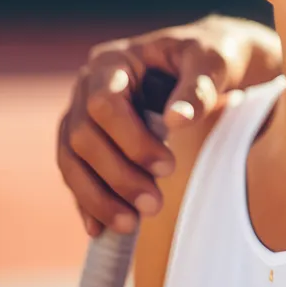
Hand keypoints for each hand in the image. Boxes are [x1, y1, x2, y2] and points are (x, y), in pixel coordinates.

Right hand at [56, 15, 280, 236]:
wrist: (211, 65)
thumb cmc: (212, 56)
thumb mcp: (214, 61)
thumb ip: (198, 86)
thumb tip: (176, 120)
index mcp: (114, 60)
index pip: (102, 104)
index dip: (130, 140)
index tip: (168, 167)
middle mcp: (88, 85)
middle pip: (82, 136)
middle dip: (116, 176)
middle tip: (154, 205)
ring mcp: (82, 113)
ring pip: (71, 160)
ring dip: (97, 196)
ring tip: (130, 224)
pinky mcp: (88, 141)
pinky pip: (77, 173)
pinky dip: (87, 201)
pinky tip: (101, 230)